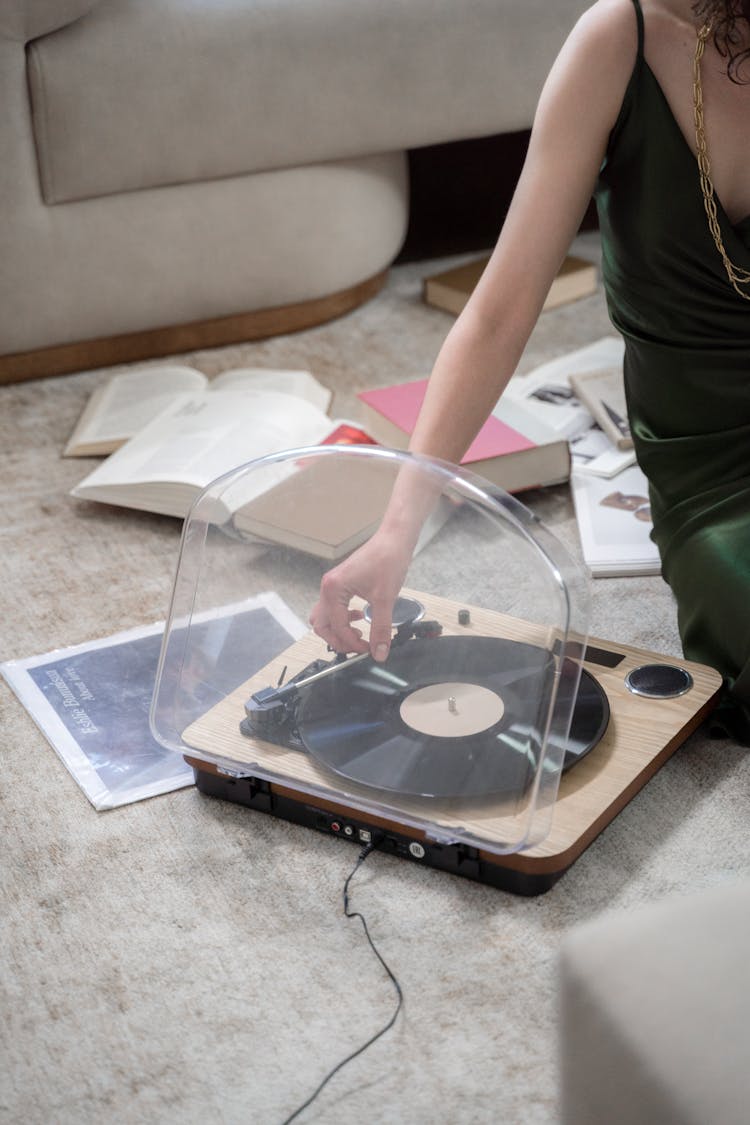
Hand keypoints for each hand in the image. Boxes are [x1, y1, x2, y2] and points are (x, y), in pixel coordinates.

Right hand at [310, 527, 410, 660]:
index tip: (368, 651)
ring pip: (325, 617)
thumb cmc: (387, 560)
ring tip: (358, 635)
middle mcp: (328, 587)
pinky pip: (333, 607)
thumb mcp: (385, 599)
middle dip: (338, 640)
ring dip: (338, 630)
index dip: (352, 643)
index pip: (337, 627)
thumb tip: (379, 652)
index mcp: (333, 589)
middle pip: (321, 624)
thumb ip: (380, 629)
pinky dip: (342, 618)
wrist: (394, 539)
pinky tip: (359, 618)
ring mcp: (332, 585)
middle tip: (358, 648)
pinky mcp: (340, 584)